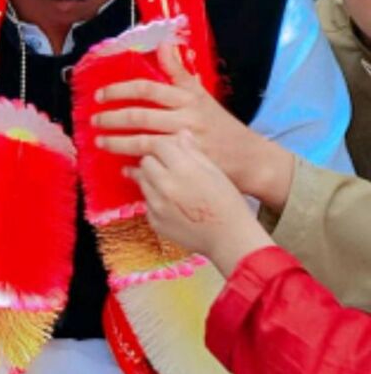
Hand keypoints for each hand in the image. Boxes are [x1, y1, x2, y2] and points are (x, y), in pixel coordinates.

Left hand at [93, 43, 293, 209]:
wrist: (250, 158)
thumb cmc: (220, 124)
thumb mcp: (201, 94)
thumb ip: (179, 72)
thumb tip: (164, 43)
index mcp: (188, 98)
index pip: (148, 88)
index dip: (120, 90)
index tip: (100, 95)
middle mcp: (187, 118)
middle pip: (141, 116)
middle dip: (113, 118)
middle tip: (94, 121)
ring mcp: (187, 144)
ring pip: (144, 142)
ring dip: (118, 143)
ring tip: (101, 142)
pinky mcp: (188, 166)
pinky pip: (155, 165)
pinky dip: (136, 166)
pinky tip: (123, 167)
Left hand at [121, 131, 273, 276]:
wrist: (230, 239)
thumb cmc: (227, 202)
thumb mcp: (215, 170)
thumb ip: (192, 151)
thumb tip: (180, 134)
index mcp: (183, 169)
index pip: (157, 145)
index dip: (161, 144)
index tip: (164, 146)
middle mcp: (166, 185)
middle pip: (145, 162)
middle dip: (154, 160)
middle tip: (165, 164)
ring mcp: (158, 206)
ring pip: (142, 180)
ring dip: (151, 177)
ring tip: (167, 181)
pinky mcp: (155, 222)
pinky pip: (146, 202)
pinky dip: (154, 199)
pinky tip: (170, 202)